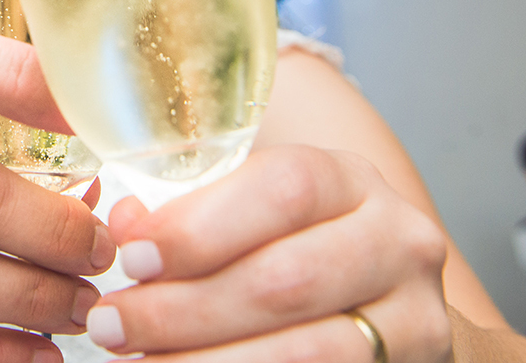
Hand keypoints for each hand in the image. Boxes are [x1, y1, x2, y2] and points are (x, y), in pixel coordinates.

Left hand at [87, 145, 452, 361]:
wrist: (386, 306)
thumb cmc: (300, 245)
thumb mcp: (256, 209)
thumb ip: (194, 210)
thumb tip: (125, 223)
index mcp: (350, 181)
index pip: (283, 189)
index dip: (200, 226)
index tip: (132, 255)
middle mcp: (397, 242)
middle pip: (285, 279)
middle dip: (183, 308)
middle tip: (111, 324)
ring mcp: (414, 318)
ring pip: (306, 352)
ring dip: (206, 362)